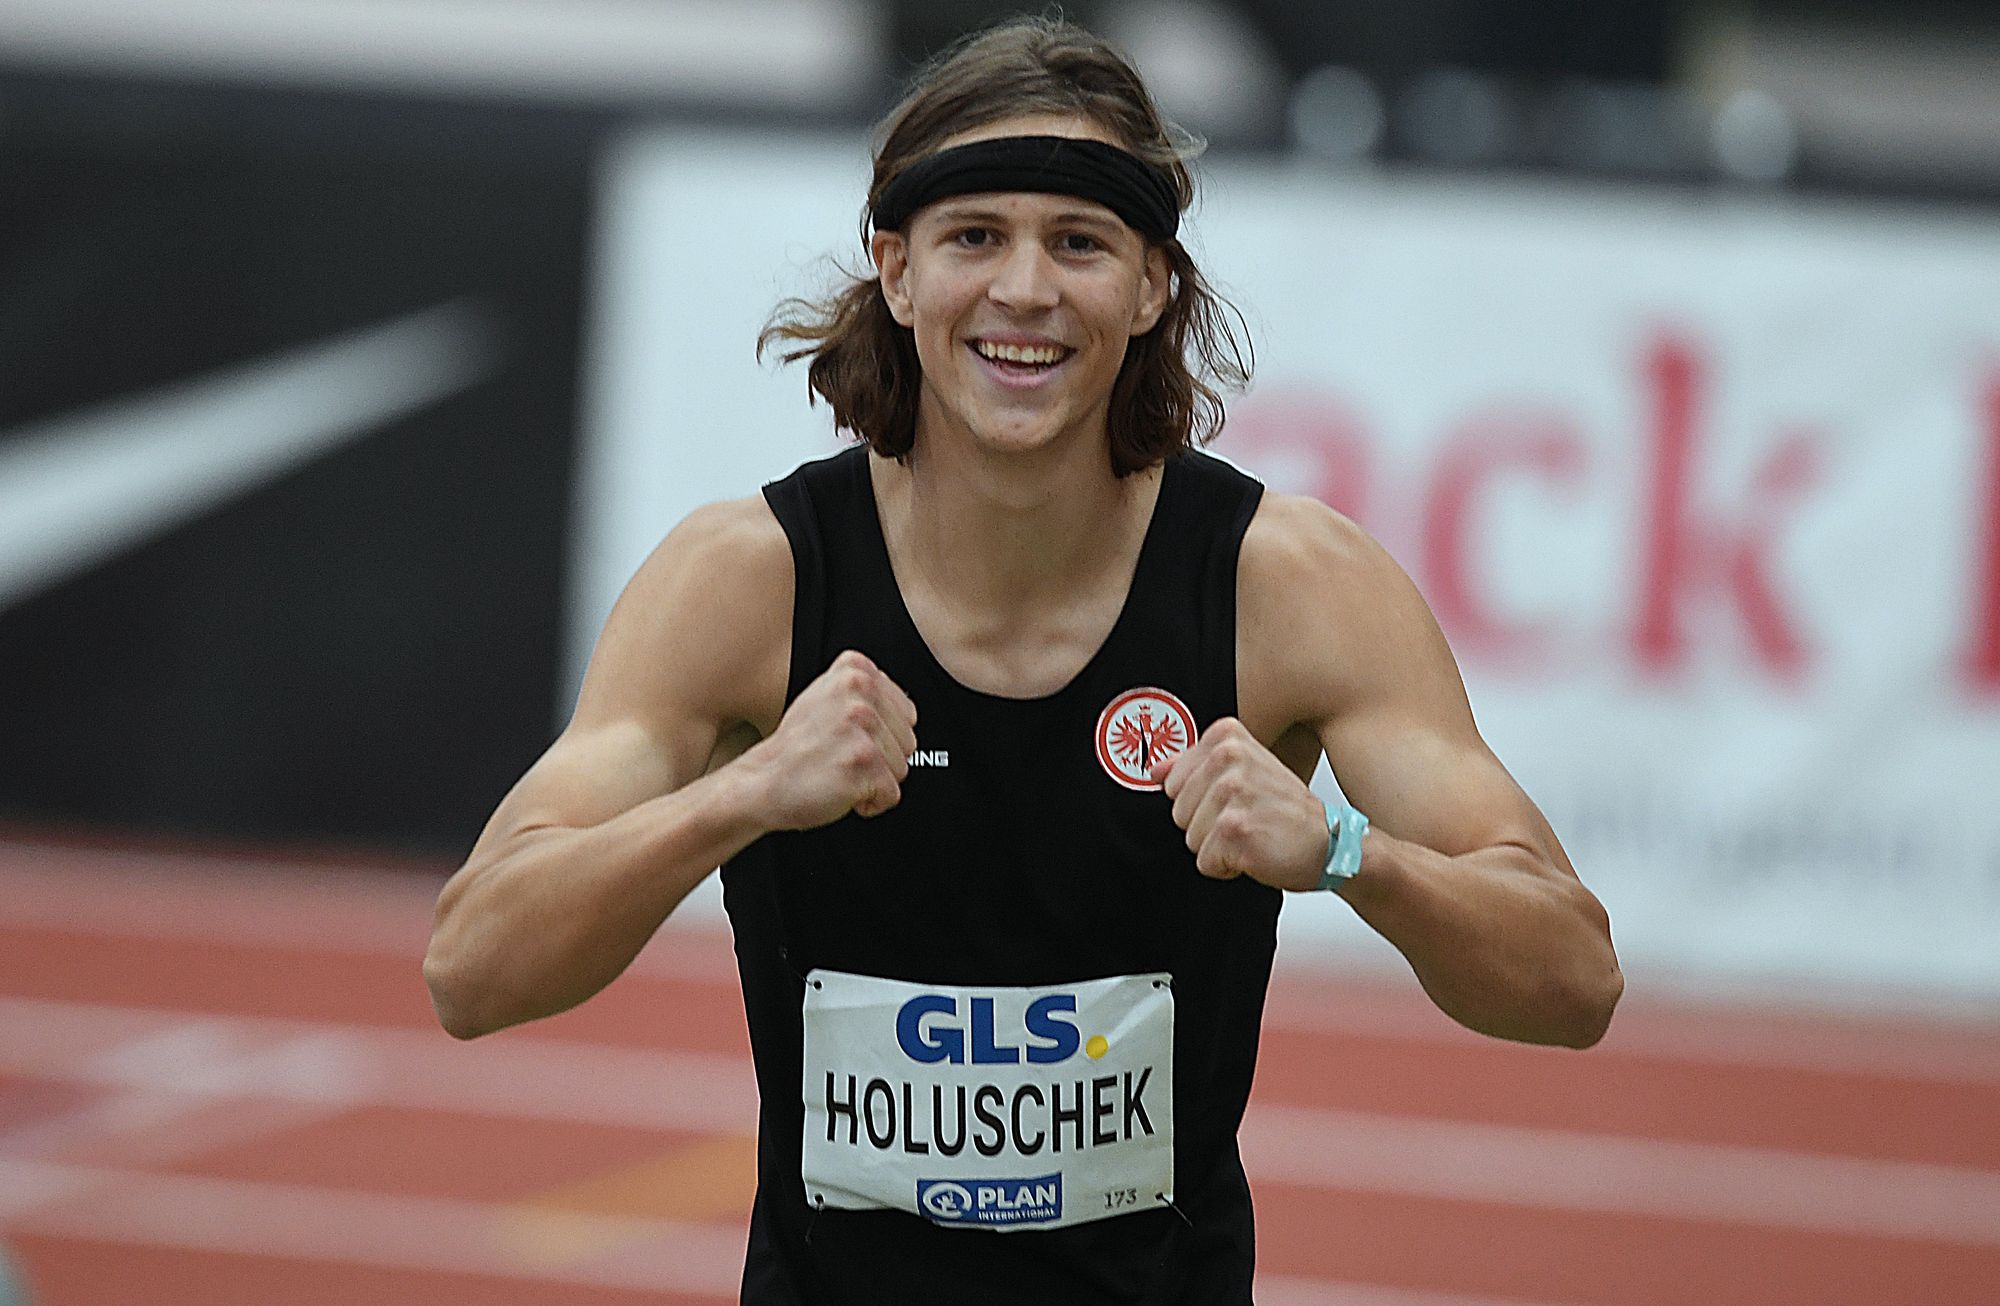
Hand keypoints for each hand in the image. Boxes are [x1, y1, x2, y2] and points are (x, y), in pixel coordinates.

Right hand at [745, 650, 917, 828]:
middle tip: (840, 755)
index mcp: (855, 669)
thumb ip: (866, 695)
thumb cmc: (795, 749)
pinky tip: (840, 788)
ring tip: (839, 769)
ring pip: (902, 768)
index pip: (907, 712)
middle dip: (881, 758)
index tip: (848, 737)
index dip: (881, 735)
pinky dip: (869, 803)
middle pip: (909, 741)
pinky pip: (891, 794)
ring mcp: (861, 726)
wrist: (761, 782)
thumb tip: (906, 709)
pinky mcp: (862, 761)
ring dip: (874, 780)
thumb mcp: (826, 698)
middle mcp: (859, 691)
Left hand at [1153, 717, 1328, 891]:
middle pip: (1177, 810)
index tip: (1236, 800)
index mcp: (1226, 737)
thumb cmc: (1287, 811)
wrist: (1332, 843)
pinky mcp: (1235, 830)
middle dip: (1207, 825)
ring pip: (1190, 838)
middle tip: (1247, 819)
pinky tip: (1256, 852)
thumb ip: (1193, 767)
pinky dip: (1228, 867)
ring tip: (1253, 834)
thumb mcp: (1243, 773)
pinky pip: (1205, 862)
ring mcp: (1232, 793)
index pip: (1172, 781)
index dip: (1200, 801)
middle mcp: (1228, 758)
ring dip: (1218, 847)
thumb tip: (1153, 770)